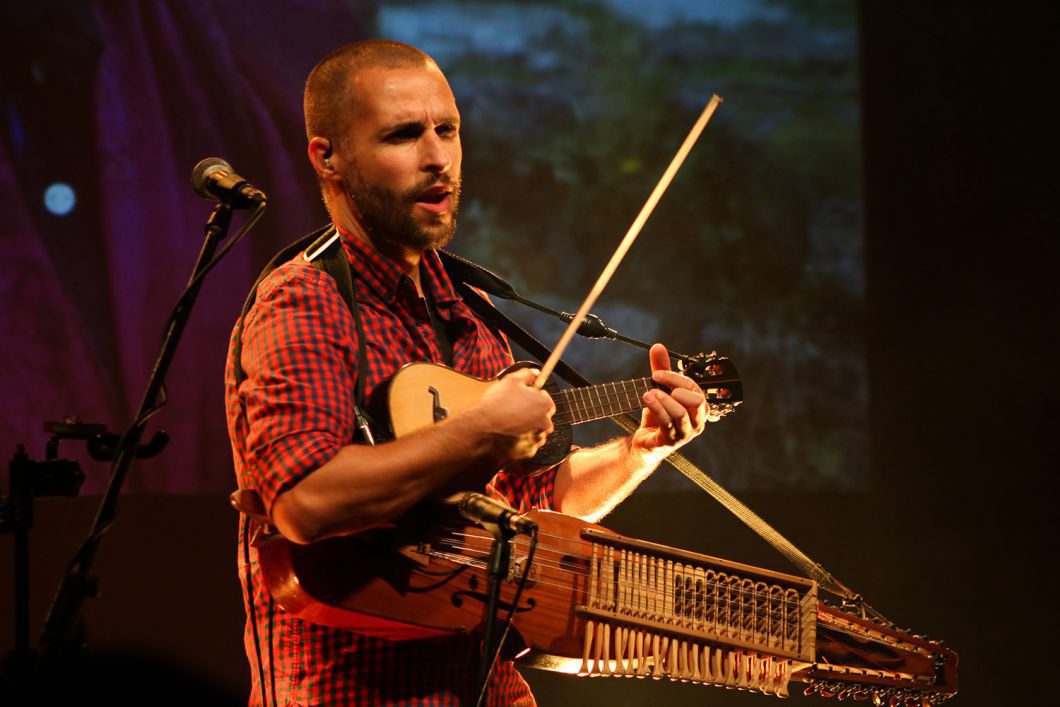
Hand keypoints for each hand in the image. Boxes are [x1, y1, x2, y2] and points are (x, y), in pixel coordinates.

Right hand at [471, 367, 555, 460]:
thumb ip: (527, 374)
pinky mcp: (528, 449)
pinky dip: (524, 437)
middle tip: (517, 406)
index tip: (522, 395)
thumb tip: (536, 373)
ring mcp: (537, 436)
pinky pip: (530, 441)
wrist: (484, 425)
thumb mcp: (512, 379)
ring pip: (537, 428)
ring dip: (530, 423)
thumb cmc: (498, 402)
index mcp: (545, 404)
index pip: (545, 396)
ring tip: (513, 418)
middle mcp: (545, 421)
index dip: (533, 394)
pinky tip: (512, 430)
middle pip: (544, 413)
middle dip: (534, 409)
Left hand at [632, 343, 707, 461]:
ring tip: (649, 394)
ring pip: (681, 412)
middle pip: (695, 400)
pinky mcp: (671, 441)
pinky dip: (657, 408)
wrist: (646, 441)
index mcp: (700, 408)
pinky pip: (667, 423)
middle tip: (656, 385)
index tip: (656, 374)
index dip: (675, 378)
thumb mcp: (660, 389)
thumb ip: (661, 369)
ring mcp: (686, 434)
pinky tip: (648, 400)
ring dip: (663, 400)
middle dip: (675, 388)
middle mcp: (698, 422)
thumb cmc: (659, 415)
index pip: (694, 388)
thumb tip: (658, 346)